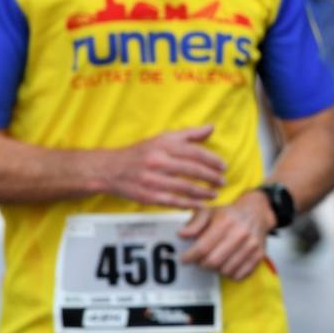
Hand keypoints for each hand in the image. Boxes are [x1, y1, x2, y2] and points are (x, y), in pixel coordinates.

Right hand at [101, 126, 225, 208]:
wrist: (110, 169)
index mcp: (163, 145)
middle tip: (223, 182)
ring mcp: (151, 180)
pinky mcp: (147, 196)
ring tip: (214, 194)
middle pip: (192, 170)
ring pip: (185, 188)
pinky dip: (188, 205)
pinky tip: (199, 205)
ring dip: (203, 193)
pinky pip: (172, 202)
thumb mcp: (163, 138)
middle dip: (211, 177)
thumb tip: (211, 127)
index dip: (212, 160)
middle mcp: (157, 161)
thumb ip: (189, 134)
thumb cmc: (141, 152)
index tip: (223, 166)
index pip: (195, 152)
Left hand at [178, 190, 273, 279]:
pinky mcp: (259, 255)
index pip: (203, 247)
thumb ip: (194, 223)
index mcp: (225, 222)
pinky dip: (230, 274)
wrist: (256, 212)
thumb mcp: (209, 212)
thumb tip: (182, 234)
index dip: (190, 257)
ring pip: (226, 270)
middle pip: (213, 262)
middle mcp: (240, 233)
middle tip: (199, 260)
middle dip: (201, 264)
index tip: (185, 259)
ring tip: (214, 260)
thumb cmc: (229, 214)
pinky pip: (239, 275)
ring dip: (216, 269)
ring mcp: (251, 245)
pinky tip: (227, 264)